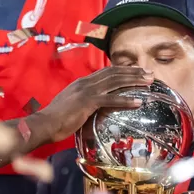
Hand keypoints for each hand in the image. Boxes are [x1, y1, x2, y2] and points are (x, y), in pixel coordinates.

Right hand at [30, 66, 151, 145]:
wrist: (44, 123)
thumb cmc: (56, 118)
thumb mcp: (71, 105)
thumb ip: (83, 102)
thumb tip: (93, 105)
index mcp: (82, 82)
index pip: (106, 72)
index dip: (123, 71)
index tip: (137, 71)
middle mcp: (86, 83)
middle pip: (114, 73)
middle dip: (133, 72)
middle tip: (149, 73)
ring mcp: (87, 91)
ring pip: (115, 82)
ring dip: (134, 81)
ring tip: (149, 82)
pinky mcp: (88, 102)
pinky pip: (111, 100)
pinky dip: (126, 100)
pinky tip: (138, 102)